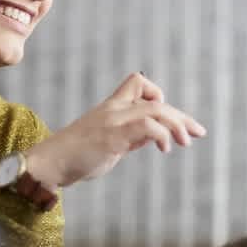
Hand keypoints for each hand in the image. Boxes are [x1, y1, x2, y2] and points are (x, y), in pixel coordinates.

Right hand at [26, 72, 205, 186]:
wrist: (48, 163)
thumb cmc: (74, 156)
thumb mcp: (108, 143)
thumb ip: (129, 136)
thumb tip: (152, 137)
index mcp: (110, 108)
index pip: (137, 83)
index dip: (157, 94)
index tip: (166, 117)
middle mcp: (113, 110)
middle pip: (155, 99)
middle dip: (180, 116)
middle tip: (198, 132)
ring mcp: (112, 121)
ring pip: (155, 109)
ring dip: (177, 124)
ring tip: (185, 142)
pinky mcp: (112, 136)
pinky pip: (146, 126)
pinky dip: (161, 135)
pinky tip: (165, 149)